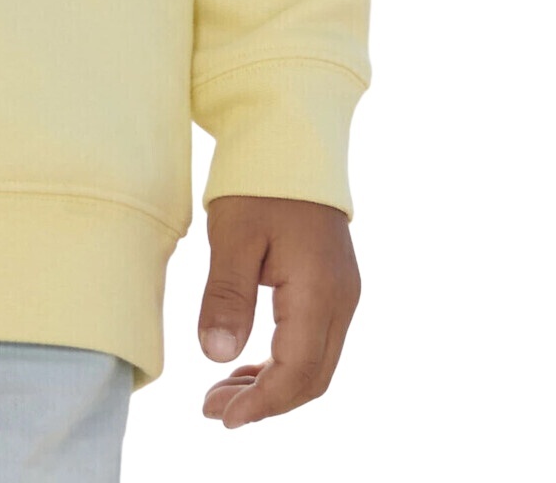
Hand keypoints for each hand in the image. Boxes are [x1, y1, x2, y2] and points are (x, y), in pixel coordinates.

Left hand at [196, 193, 359, 428]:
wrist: (290, 139)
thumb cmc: (258, 182)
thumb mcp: (232, 236)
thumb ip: (226, 297)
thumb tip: (216, 356)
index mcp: (320, 291)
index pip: (297, 371)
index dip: (261, 402)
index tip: (222, 416)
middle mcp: (341, 299)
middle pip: (312, 376)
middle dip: (266, 402)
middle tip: (214, 410)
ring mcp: (341, 292)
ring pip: (315, 362)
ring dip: (273, 385)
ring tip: (223, 393)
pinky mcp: (332, 285)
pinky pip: (314, 340)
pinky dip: (283, 361)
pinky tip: (246, 364)